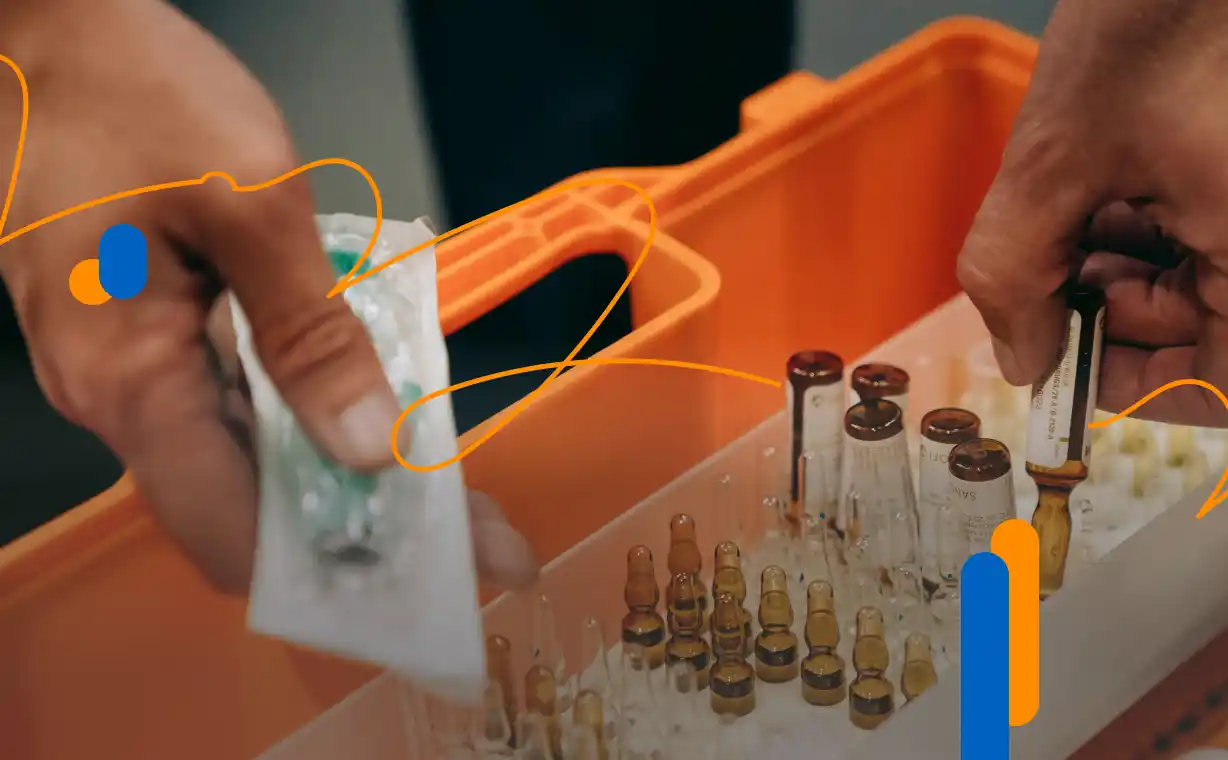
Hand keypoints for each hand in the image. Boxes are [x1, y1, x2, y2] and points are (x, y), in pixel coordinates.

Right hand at [0, 0, 537, 592]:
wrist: (56, 28)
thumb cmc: (141, 93)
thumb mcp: (251, 202)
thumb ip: (311, 332)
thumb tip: (363, 445)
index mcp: (122, 377)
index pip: (230, 525)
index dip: (335, 564)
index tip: (437, 575)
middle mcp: (112, 395)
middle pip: (242, 504)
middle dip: (356, 529)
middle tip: (467, 538)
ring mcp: (122, 369)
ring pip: (239, 459)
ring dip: (335, 479)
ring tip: (441, 496)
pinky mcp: (141, 337)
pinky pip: (228, 407)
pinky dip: (302, 424)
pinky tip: (370, 420)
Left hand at [956, 0, 1227, 425]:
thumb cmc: (1151, 18)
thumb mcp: (1055, 160)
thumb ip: (1017, 275)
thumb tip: (1022, 359)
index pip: (1221, 384)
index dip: (1136, 390)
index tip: (1064, 372)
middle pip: (1205, 331)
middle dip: (1111, 317)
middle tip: (1042, 286)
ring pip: (1198, 281)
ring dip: (1116, 270)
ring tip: (1065, 219)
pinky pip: (1202, 230)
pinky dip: (1140, 228)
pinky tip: (1091, 193)